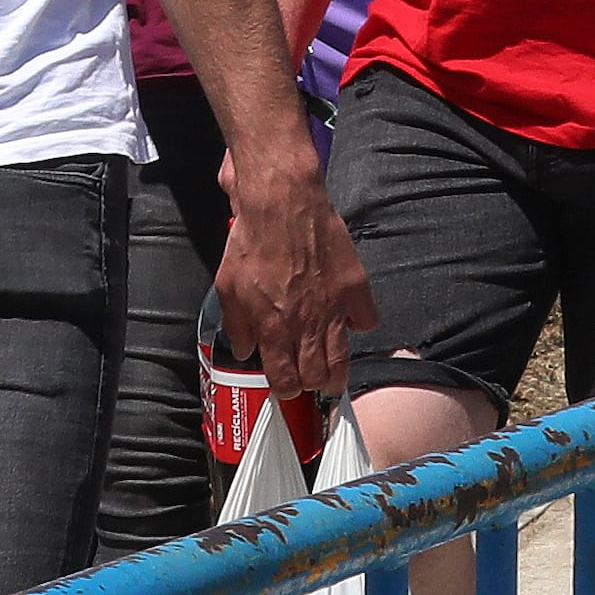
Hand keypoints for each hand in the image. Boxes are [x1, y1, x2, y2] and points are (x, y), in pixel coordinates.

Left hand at [214, 145, 378, 404]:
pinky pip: (366, 321)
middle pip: (316, 375)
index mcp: (273, 327)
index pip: (284, 377)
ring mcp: (334, 308)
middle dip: (312, 385)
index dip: (286, 389)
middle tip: (311, 382)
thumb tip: (245, 349)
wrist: (282, 204)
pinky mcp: (354, 288)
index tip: (286, 389)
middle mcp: (305, 324)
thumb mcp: (228, 286)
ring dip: (337, 372)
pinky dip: (359, 326)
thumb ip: (237, 323)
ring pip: (343, 357)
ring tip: (334, 377)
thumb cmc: (251, 242)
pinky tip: (350, 323)